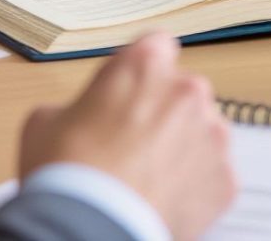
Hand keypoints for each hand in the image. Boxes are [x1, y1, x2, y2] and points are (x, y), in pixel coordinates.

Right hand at [20, 32, 236, 240]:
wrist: (90, 230)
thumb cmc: (66, 176)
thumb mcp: (46, 121)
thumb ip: (80, 105)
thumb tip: (84, 118)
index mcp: (145, 66)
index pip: (155, 48)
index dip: (140, 72)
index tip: (130, 91)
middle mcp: (188, 92)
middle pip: (181, 93)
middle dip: (161, 113)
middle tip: (131, 144)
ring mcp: (212, 136)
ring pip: (202, 133)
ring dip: (181, 148)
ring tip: (146, 178)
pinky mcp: (225, 179)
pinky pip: (212, 174)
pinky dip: (193, 186)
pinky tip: (162, 200)